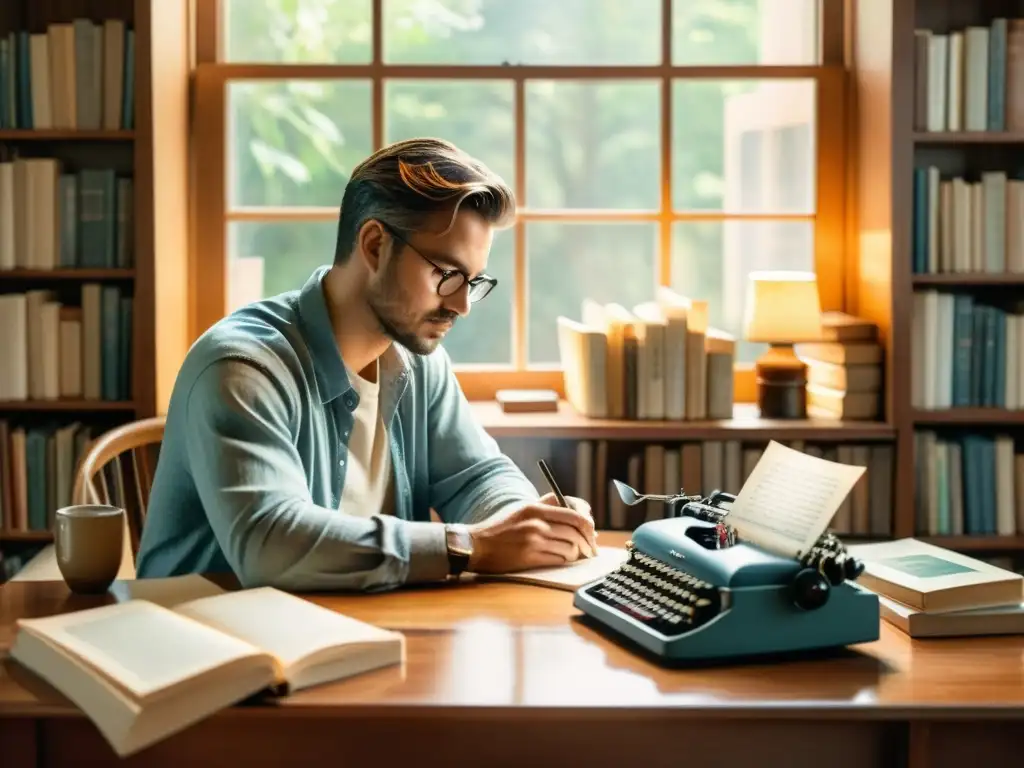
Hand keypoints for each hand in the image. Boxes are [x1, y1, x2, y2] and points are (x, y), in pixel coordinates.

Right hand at [467, 494, 596, 573]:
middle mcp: (536, 523)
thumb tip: (574, 508)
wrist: (477, 546)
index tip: (591, 530)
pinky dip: (566, 560)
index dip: (588, 523)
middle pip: (576, 531)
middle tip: (591, 548)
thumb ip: (547, 504)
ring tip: (575, 555)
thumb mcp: (522, 508)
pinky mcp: (530, 558)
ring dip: (576, 553)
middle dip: (588, 542)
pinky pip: (559, 559)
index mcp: (535, 508)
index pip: (574, 513)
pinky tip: (563, 559)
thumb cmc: (501, 527)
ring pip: (570, 547)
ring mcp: (533, 541)